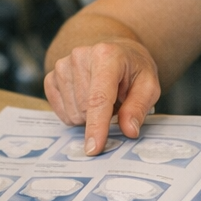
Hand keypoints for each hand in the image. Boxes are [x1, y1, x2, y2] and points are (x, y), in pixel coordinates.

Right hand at [44, 40, 160, 156]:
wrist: (117, 52)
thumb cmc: (133, 69)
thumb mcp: (148, 86)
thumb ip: (138, 108)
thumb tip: (129, 130)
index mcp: (106, 56)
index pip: (98, 98)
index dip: (97, 126)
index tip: (94, 149)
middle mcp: (80, 57)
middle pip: (85, 109)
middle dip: (102, 118)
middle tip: (116, 103)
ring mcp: (62, 66)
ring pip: (73, 113)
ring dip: (89, 116)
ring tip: (102, 98)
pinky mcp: (51, 77)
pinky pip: (60, 112)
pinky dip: (75, 113)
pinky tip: (86, 99)